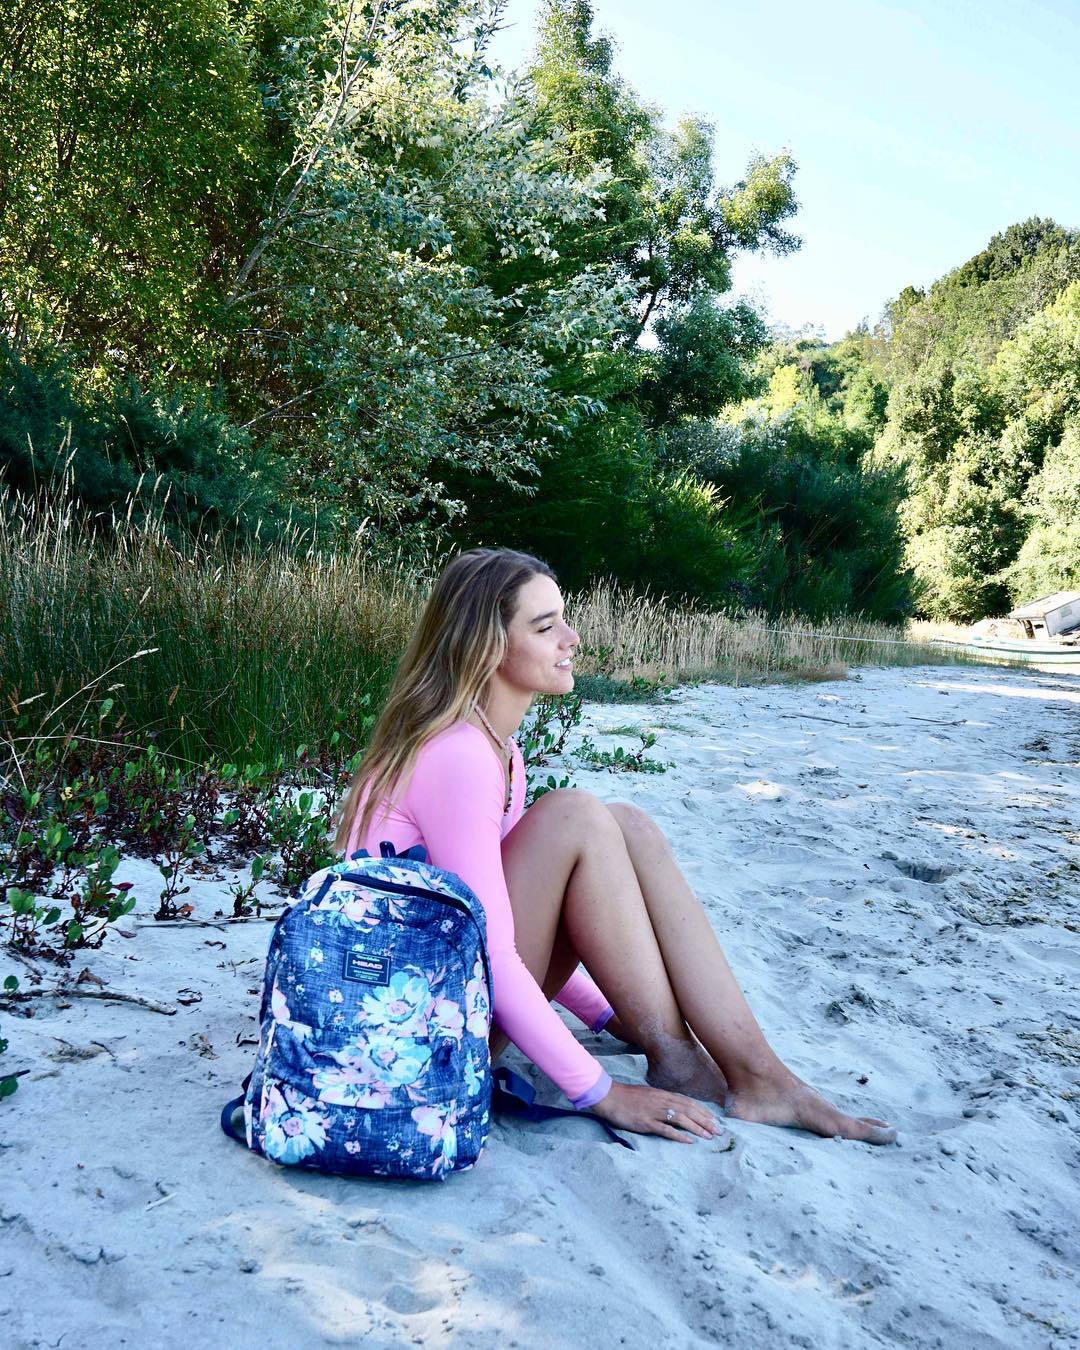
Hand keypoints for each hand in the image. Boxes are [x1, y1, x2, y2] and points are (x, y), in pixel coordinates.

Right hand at [590, 1080, 722, 1142]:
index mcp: (663, 1094)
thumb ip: (662, 1101)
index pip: (689, 1103)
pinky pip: (665, 1129)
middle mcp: (662, 1101)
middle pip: (689, 1110)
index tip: (715, 1120)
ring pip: (681, 1118)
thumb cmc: (628, 1097)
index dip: (704, 1112)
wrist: (609, 1096)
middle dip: (706, 1121)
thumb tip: (675, 1109)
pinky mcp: (646, 1122)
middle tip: (719, 1131)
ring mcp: (654, 1111)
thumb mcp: (648, 1095)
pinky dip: (679, 1135)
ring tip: (709, 1137)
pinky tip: (689, 1141)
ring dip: (697, 1128)